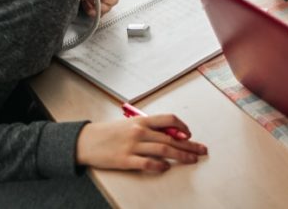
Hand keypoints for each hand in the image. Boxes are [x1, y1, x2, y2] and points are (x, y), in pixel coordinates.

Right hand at [76, 114, 207, 172]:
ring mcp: (133, 145)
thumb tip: (170, 134)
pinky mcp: (125, 160)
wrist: (86, 141)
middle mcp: (140, 131)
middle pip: (171, 138)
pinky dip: (159, 166)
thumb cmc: (109, 133)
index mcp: (142, 120)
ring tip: (192, 160)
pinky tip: (166, 168)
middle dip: (189, 145)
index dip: (183, 127)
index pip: (169, 120)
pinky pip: (147, 163)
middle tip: (201, 150)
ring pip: (164, 150)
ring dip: (181, 156)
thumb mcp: (129, 124)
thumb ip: (148, 128)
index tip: (190, 135)